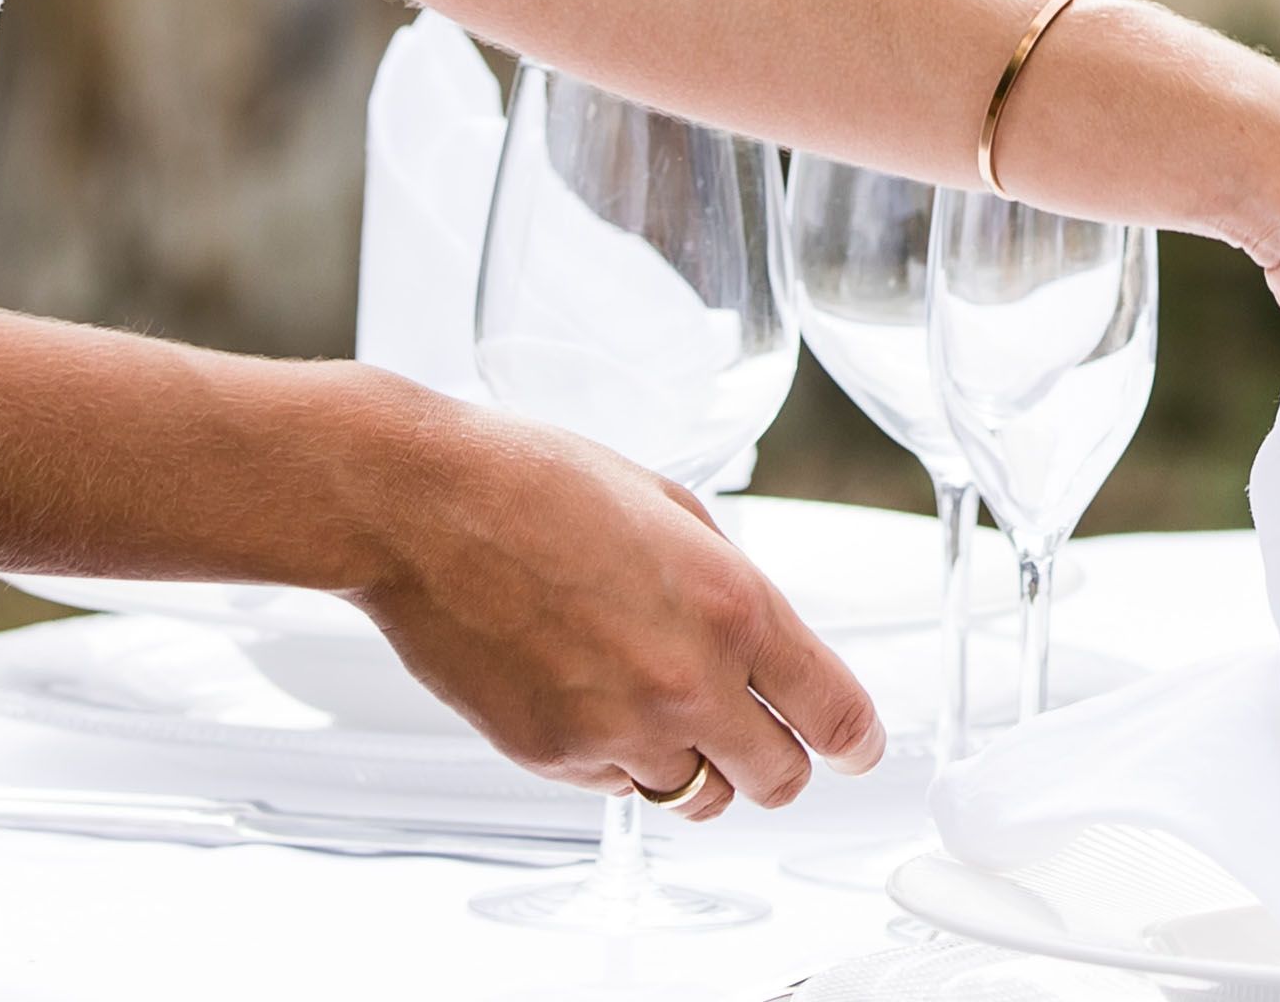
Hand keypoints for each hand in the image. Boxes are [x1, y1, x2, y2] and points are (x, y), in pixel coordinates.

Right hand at [342, 387, 881, 816]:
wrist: (421, 507)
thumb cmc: (535, 485)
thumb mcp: (671, 510)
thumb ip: (727, 588)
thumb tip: (757, 644)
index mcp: (733, 607)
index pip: (835, 714)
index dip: (857, 742)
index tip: (857, 749)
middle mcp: (687, 683)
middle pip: (777, 780)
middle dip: (777, 764)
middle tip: (758, 740)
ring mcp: (618, 731)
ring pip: (695, 795)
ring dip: (693, 764)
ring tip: (656, 708)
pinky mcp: (554, 759)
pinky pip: (616, 786)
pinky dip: (616, 759)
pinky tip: (585, 694)